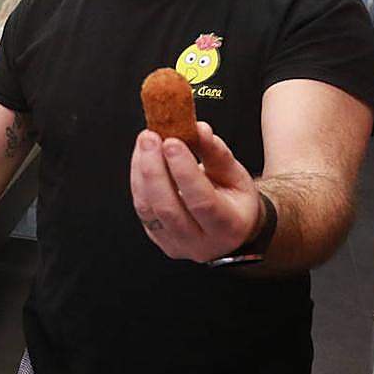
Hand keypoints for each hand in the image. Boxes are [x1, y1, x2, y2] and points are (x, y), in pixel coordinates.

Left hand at [129, 122, 261, 263]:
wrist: (230, 227)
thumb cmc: (234, 198)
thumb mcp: (235, 175)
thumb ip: (217, 152)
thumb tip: (198, 129)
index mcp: (228, 227)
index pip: (202, 201)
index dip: (184, 171)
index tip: (171, 141)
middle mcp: (200, 243)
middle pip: (168, 207)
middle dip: (154, 169)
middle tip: (150, 137)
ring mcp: (175, 244)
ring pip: (148, 208)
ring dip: (142, 171)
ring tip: (145, 141)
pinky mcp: (156, 237)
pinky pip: (142, 208)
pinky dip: (138, 179)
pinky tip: (141, 156)